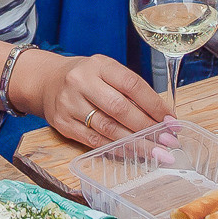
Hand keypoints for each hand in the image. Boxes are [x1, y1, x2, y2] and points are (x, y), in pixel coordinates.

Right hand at [20, 51, 170, 144]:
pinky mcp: (62, 124)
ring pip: (108, 128)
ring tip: (156, 153)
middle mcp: (81, 82)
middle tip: (168, 141)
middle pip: (120, 108)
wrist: (46, 81)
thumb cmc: (86, 78)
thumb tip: (162, 117)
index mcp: (99, 65)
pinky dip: (116, 149)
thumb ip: (129, 89)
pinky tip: (133, 154)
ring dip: (135, 143)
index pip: (132, 84)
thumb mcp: (106, 71)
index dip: (154, 104)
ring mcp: (69, 104)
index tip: (171, 120)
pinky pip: (94, 141)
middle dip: (148, 128)